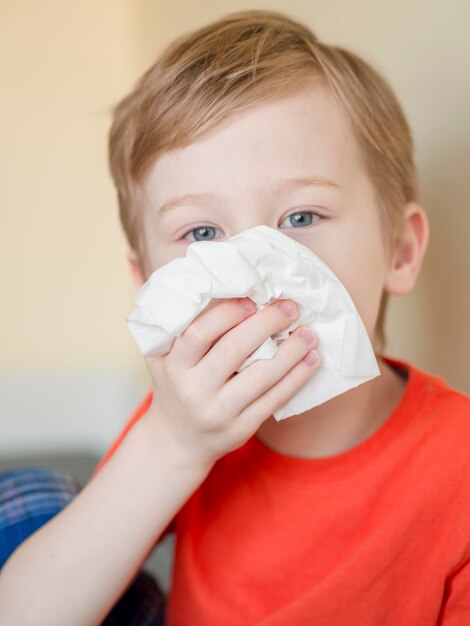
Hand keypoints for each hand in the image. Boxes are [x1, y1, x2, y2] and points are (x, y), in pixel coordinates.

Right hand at [143, 298, 319, 466]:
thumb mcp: (163, 357)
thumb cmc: (175, 385)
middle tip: (290, 307)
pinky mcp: (241, 429)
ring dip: (290, 352)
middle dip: (266, 324)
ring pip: (260, 377)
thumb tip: (220, 285)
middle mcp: (193, 390)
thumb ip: (181, 326)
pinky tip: (311, 360)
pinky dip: (296, 378)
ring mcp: (218, 412)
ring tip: (308, 333)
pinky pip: (274, 400)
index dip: (227, 313)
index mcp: (173, 366)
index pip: (198, 333)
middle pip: (233, 350)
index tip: (253, 299)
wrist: (176, 441)